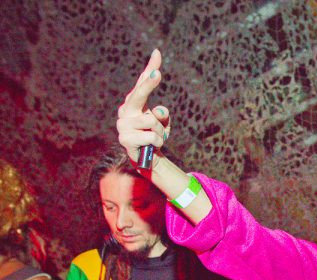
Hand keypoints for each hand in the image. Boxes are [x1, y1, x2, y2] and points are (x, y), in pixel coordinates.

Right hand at [116, 49, 170, 166]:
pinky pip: (152, 136)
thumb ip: (162, 114)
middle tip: (158, 74)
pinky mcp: (125, 139)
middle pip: (138, 94)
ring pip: (151, 120)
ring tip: (156, 137)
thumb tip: (158, 110)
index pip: (142, 82)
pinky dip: (158, 141)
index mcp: (134, 102)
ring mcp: (123, 124)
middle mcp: (125, 110)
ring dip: (161, 131)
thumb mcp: (162, 122)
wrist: (147, 158)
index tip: (158, 53)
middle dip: (149, 83)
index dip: (151, 67)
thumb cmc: (154, 135)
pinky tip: (152, 145)